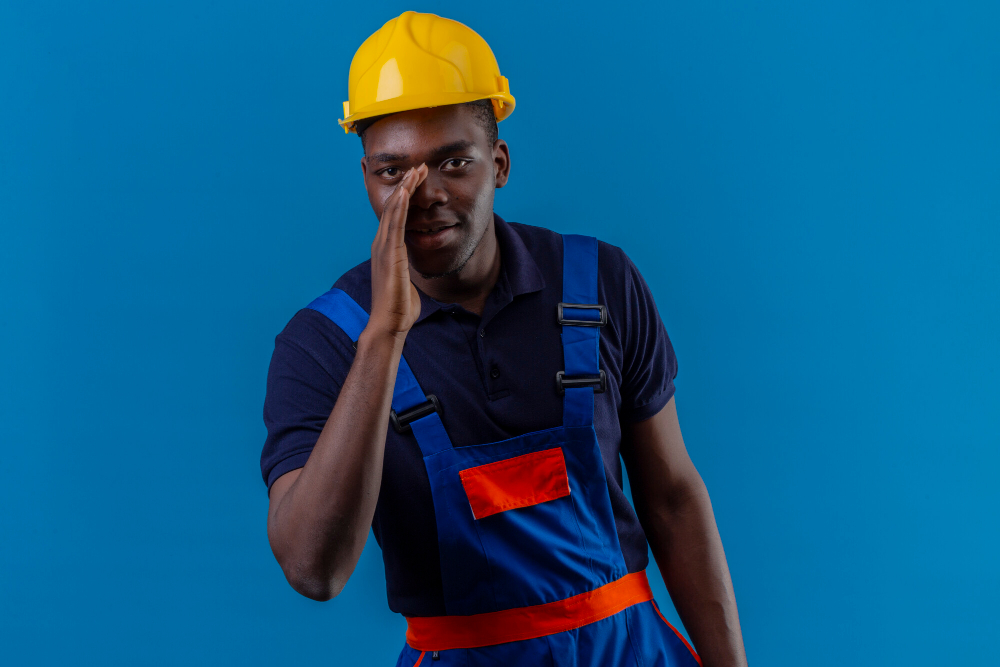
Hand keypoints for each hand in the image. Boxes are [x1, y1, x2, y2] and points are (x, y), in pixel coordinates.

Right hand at [367, 164, 427, 338]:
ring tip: (415, 171)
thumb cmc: (399, 307)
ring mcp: (383, 247)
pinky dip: (401, 204)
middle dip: (406, 185)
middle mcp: (381, 244)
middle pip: (394, 207)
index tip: (416, 181)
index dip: (405, 196)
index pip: (396, 216)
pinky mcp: (390, 252)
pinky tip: (407, 190)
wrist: (389, 322)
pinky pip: (396, 223)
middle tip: (417, 167)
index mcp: (385, 250)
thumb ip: (407, 270)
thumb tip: (412, 271)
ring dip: (405, 188)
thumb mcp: (405, 281)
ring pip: (394, 210)